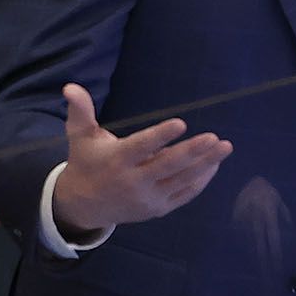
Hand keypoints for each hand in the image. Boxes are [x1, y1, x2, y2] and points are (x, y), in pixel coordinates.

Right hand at [52, 83, 229, 235]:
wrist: (84, 205)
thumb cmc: (85, 161)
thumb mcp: (79, 135)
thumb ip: (80, 110)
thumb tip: (71, 86)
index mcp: (116, 161)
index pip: (141, 147)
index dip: (160, 136)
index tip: (181, 123)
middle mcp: (133, 182)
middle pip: (168, 166)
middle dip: (193, 152)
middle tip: (215, 138)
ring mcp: (148, 198)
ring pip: (181, 181)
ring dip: (205, 165)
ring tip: (224, 147)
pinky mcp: (157, 209)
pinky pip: (184, 195)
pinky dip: (200, 181)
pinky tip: (213, 165)